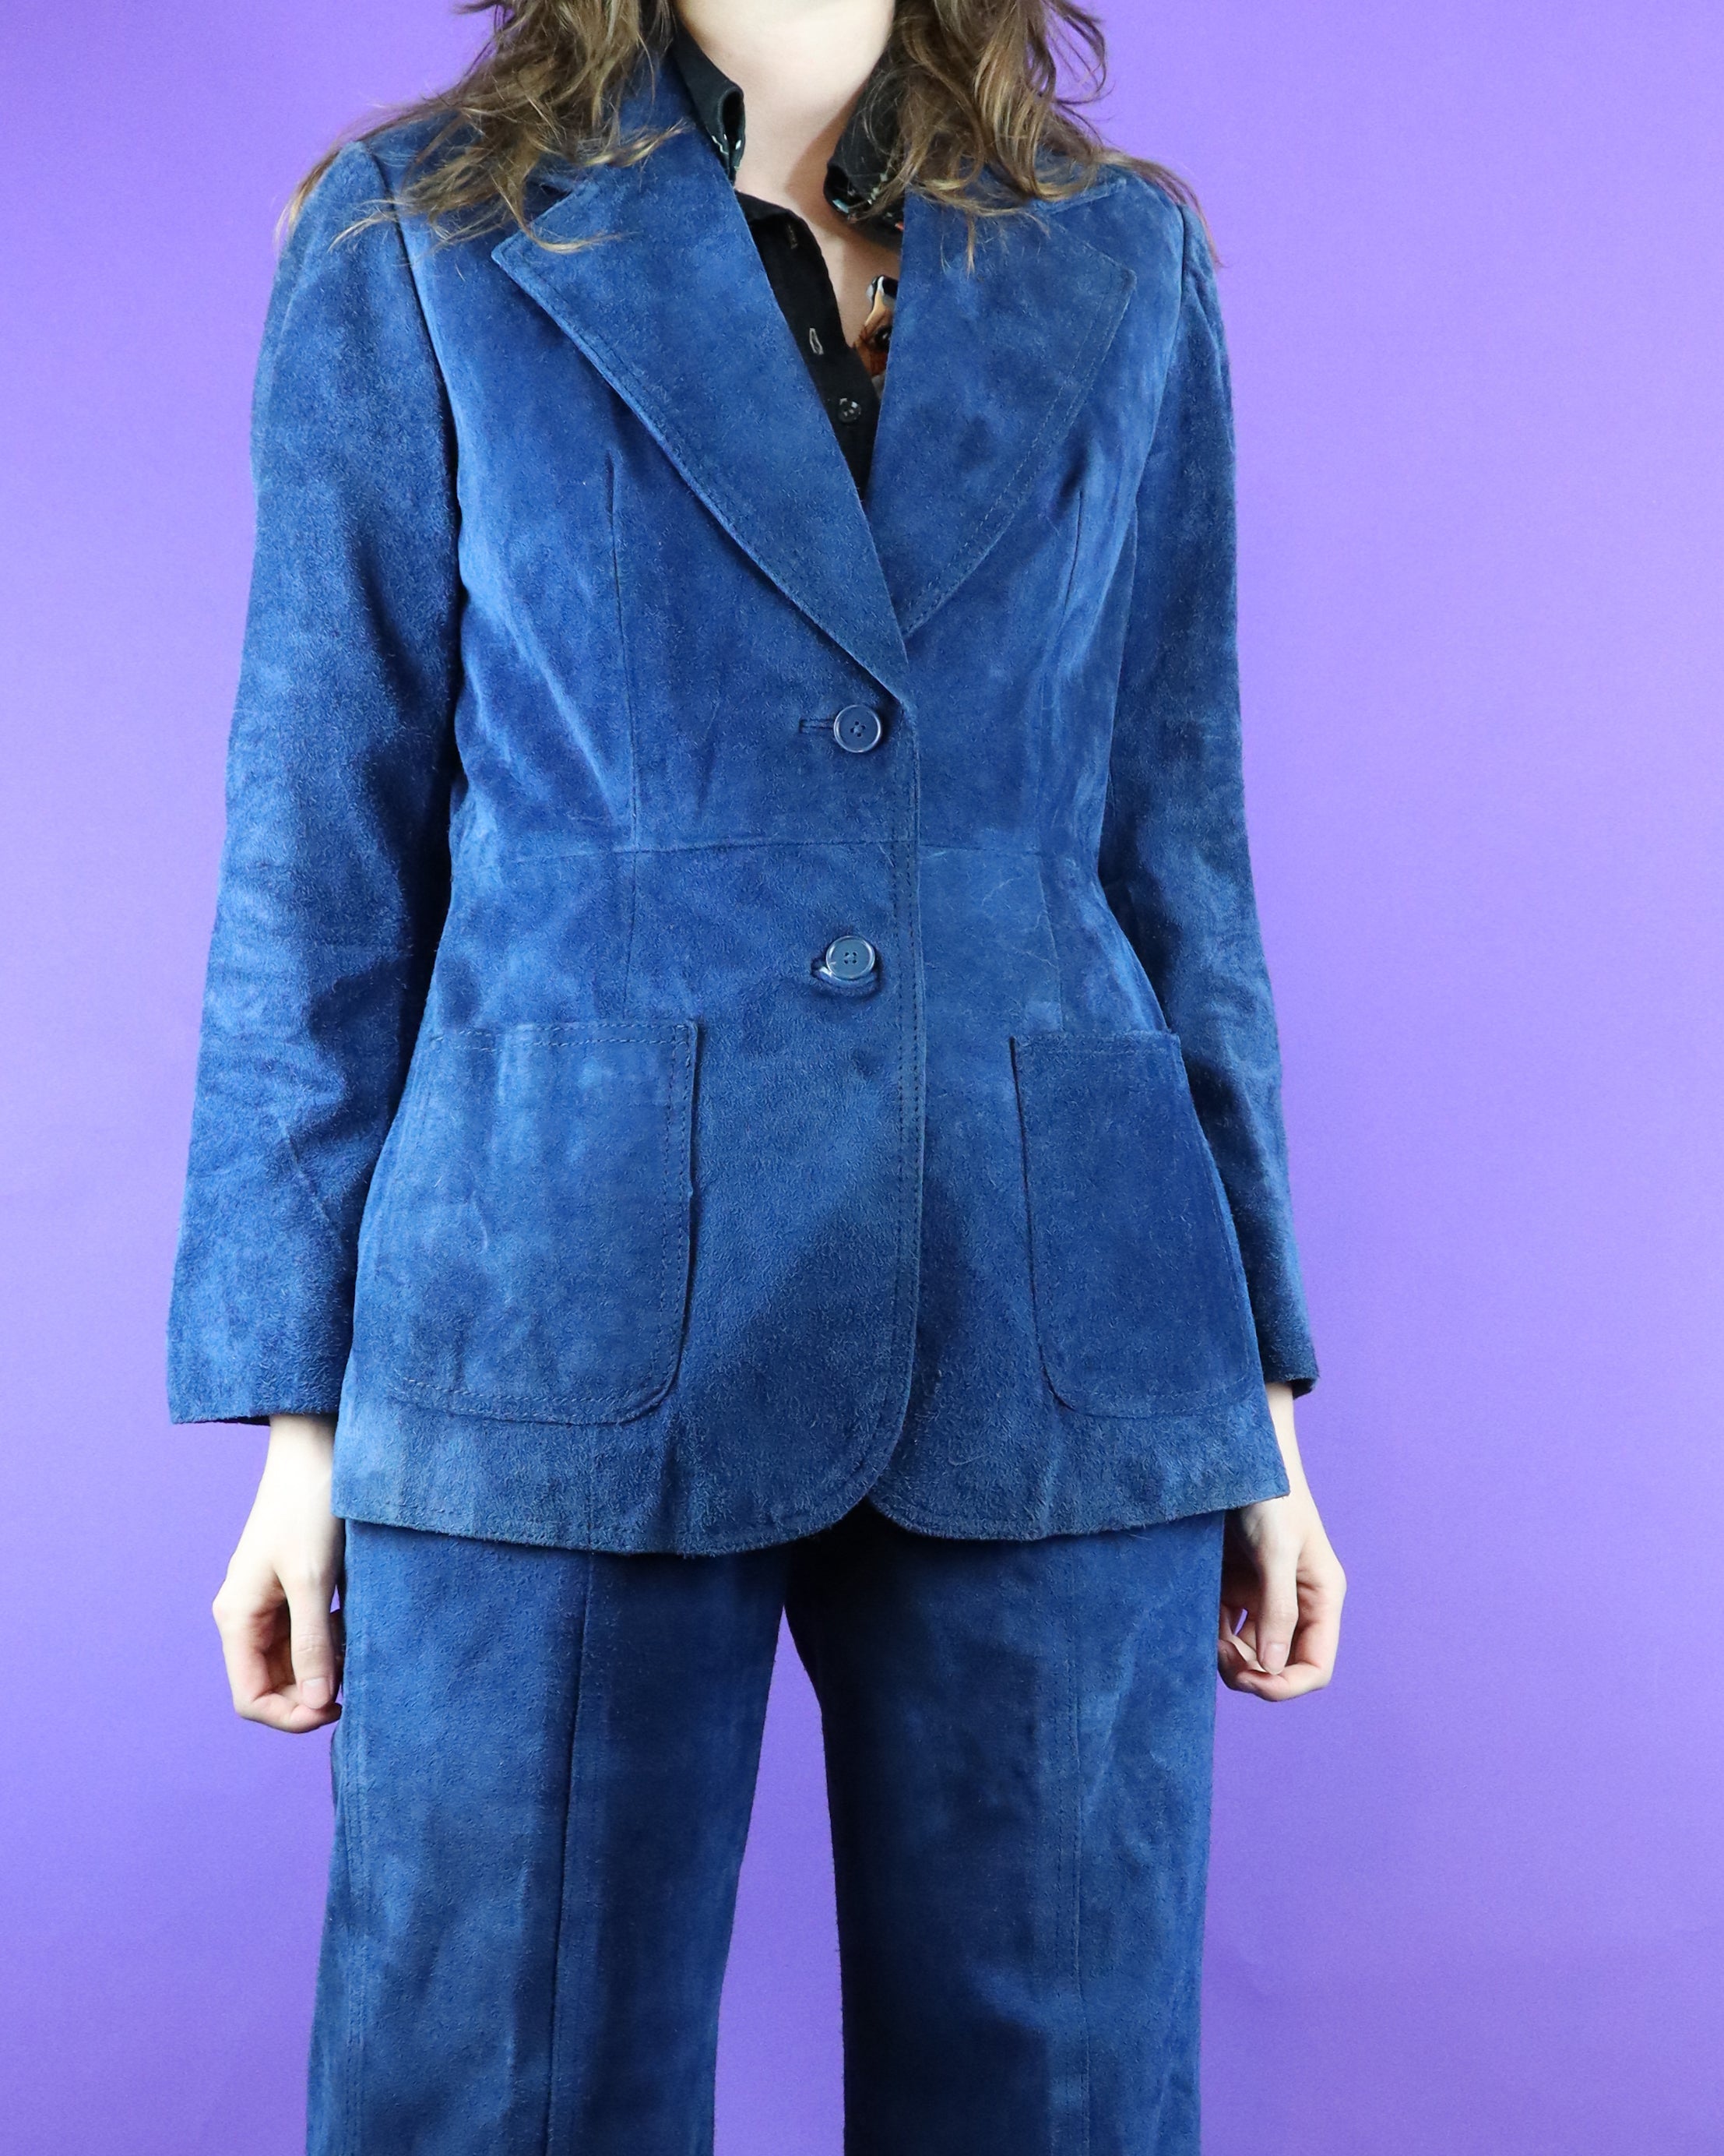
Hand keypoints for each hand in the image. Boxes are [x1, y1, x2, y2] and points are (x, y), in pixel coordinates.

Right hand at [212, 1415, 344, 1732]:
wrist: (317, 1449)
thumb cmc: (309, 1507)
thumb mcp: (312, 1579)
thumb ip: (312, 1644)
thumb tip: (317, 1703)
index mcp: (237, 1618)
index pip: (250, 1698)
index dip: (290, 1715)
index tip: (336, 1707)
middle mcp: (246, 1616)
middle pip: (271, 1685)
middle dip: (311, 1693)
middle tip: (356, 1679)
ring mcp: (269, 1603)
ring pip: (292, 1663)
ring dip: (324, 1667)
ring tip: (356, 1646)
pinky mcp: (293, 1589)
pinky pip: (307, 1635)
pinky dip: (330, 1641)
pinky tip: (353, 1624)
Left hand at [1219, 1383, 1344, 1700]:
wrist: (1234, 1454)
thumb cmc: (1268, 1494)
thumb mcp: (1276, 1550)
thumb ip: (1278, 1608)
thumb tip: (1272, 1667)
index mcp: (1320, 1598)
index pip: (1314, 1666)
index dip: (1287, 1685)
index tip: (1252, 1682)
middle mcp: (1295, 1604)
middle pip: (1279, 1666)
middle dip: (1251, 1672)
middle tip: (1219, 1653)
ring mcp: (1263, 1597)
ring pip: (1248, 1653)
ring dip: (1227, 1656)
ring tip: (1207, 1636)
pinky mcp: (1234, 1587)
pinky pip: (1225, 1629)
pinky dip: (1212, 1635)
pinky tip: (1199, 1621)